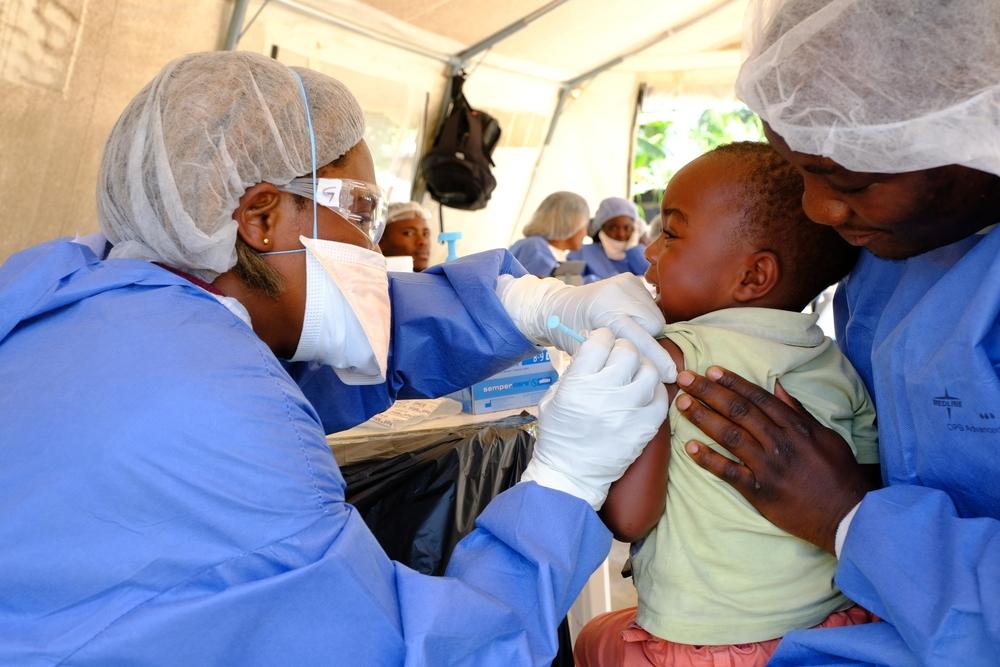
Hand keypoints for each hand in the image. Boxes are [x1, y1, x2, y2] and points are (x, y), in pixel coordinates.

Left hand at [497, 273, 674, 381]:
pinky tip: (628, 321)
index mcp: (603, 310)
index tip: (670, 375)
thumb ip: (615, 360)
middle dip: (649, 341)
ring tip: (626, 333)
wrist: (560, 305)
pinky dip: (644, 318)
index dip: (656, 359)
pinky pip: (652, 306)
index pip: (639, 338)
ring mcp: (626, 281)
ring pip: (656, 316)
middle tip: (630, 349)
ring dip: (648, 330)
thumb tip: (648, 373)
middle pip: (655, 326)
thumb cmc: (569, 333)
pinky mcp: (632, 278)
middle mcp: (617, 291)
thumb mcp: (587, 352)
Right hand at [521, 328, 667, 508]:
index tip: (603, 343)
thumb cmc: (559, 435)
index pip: (600, 341)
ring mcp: (627, 412)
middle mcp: (604, 394)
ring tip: (634, 376)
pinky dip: (655, 392)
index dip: (602, 337)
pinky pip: (661, 398)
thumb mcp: (554, 397)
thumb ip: (574, 371)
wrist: (571, 475)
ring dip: (642, 369)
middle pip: (627, 352)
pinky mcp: (644, 428)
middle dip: (623, 350)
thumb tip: (595, 348)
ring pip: (649, 371)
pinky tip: (645, 395)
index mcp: (577, 384)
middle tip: (619, 359)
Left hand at [675, 366, 876, 553]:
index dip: (732, 382)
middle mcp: (779, 443)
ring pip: (729, 435)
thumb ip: (798, 411)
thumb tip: (778, 386)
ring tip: (682, 403)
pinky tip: (689, 446)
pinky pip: (728, 472)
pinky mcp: (760, 491)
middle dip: (708, 391)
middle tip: (685, 378)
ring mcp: (768, 467)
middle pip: (737, 411)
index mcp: (796, 427)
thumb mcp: (826, 436)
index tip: (710, 371)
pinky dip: (708, 459)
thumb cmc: (838, 473)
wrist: (848, 515)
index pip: (757, 398)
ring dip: (703, 417)